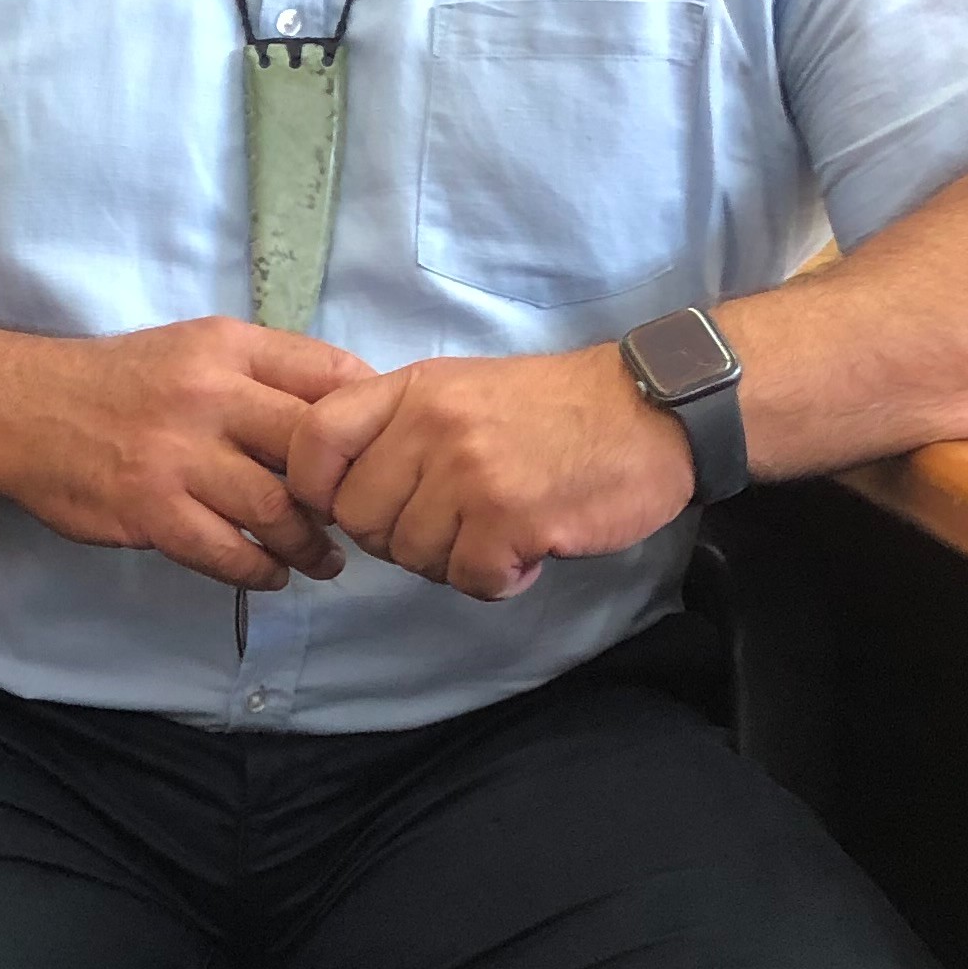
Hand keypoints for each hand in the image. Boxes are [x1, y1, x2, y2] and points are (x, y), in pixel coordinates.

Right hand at [0, 318, 375, 589]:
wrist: (22, 410)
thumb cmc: (118, 384)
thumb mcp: (194, 349)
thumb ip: (264, 374)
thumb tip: (349, 414)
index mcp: (231, 346)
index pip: (334, 376)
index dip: (373, 420)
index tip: (383, 454)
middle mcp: (212, 394)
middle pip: (316, 449)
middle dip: (348, 493)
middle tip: (360, 519)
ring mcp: (180, 455)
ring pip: (278, 511)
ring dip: (311, 546)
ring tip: (323, 560)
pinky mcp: (151, 509)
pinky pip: (227, 553)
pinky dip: (260, 572)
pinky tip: (270, 575)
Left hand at [286, 346, 697, 601]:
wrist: (653, 409)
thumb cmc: (556, 409)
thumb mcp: (462, 389)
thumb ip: (399, 428)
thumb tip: (339, 490)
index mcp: (412, 390)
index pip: (314, 442)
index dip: (317, 488)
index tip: (356, 504)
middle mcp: (431, 426)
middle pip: (360, 518)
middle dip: (399, 538)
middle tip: (455, 525)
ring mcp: (469, 472)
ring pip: (412, 556)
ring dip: (454, 560)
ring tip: (500, 529)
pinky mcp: (510, 518)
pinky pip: (467, 579)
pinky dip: (498, 578)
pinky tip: (528, 548)